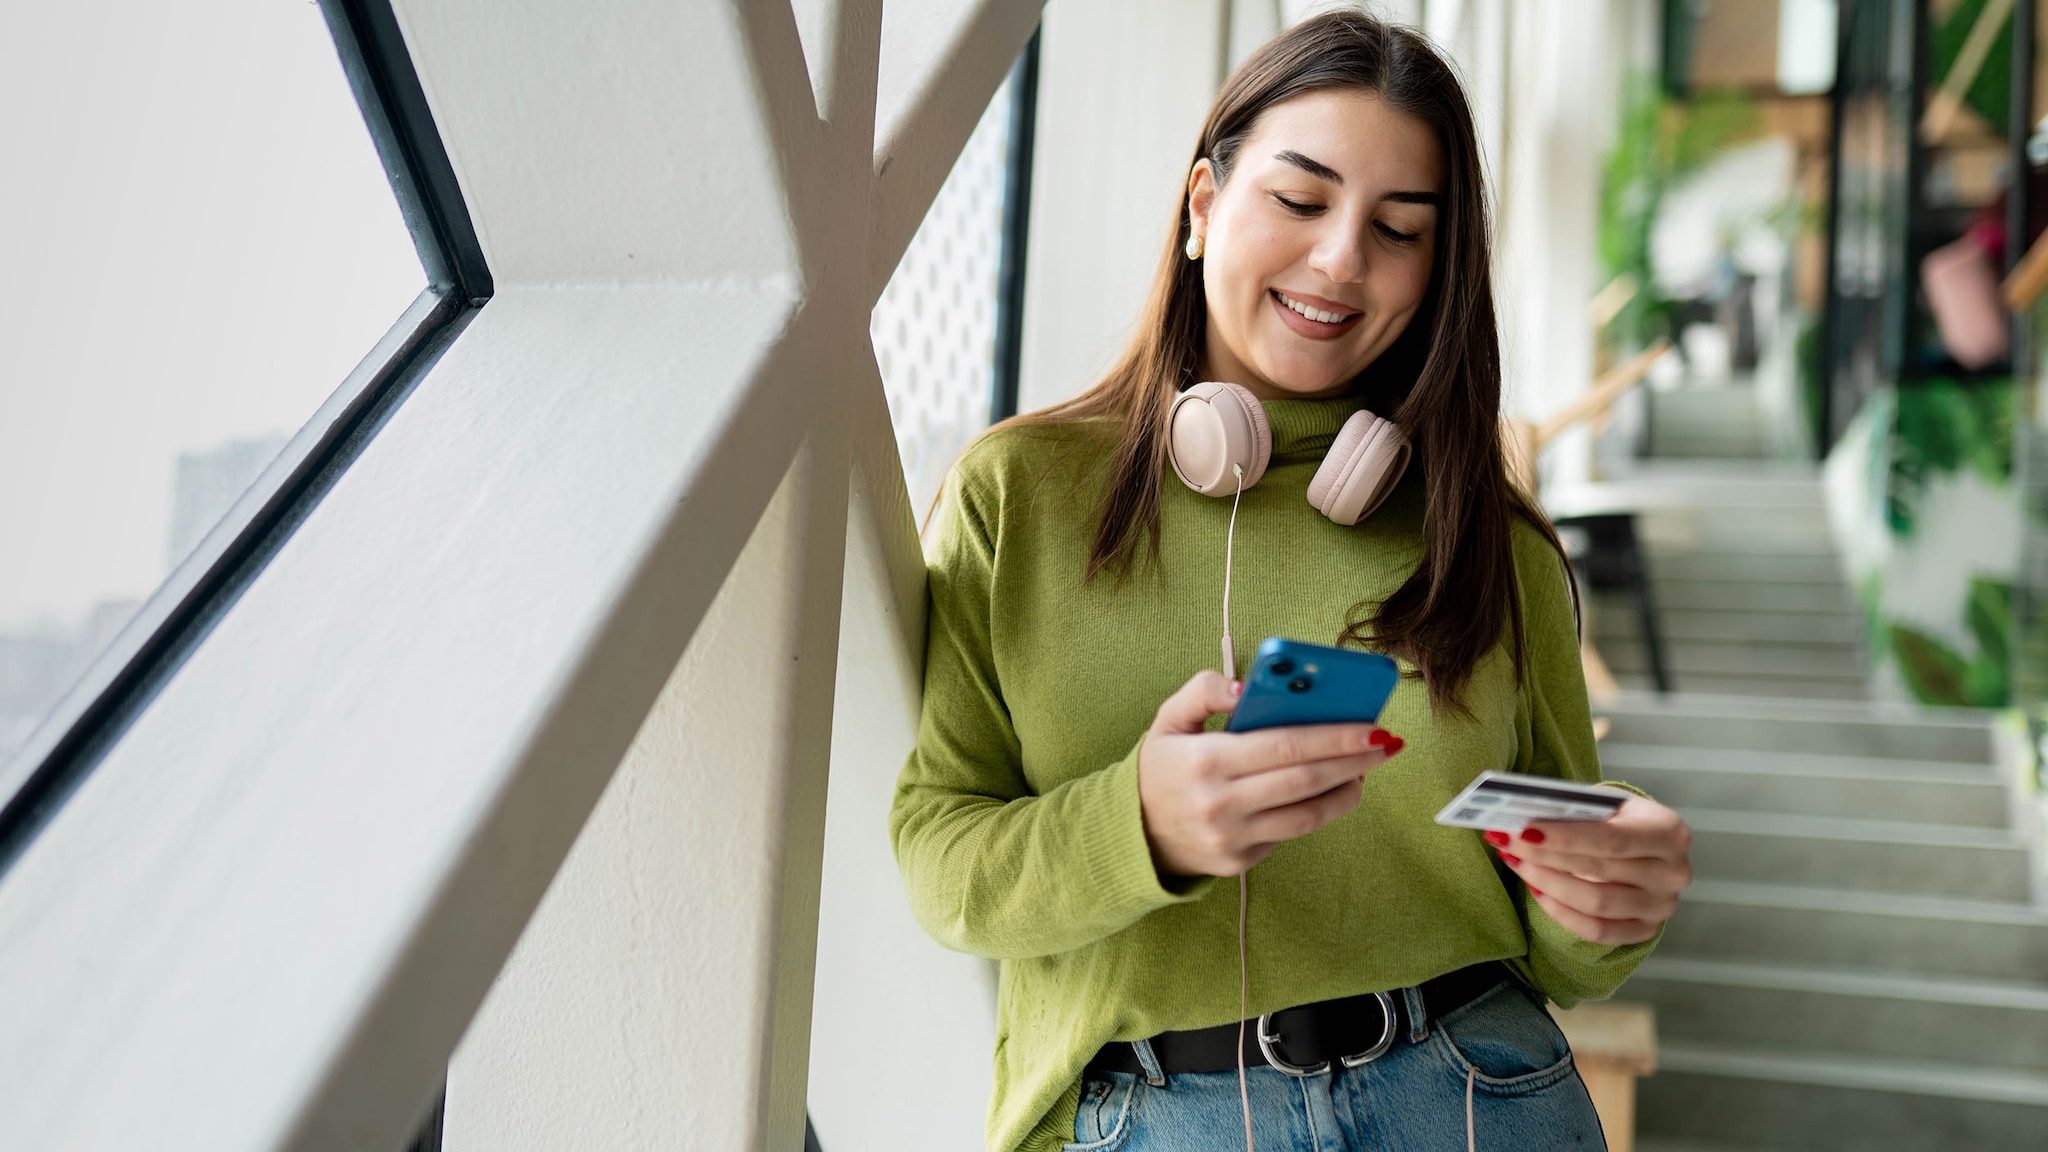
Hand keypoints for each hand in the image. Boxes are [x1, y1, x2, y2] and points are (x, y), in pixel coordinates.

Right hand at [1137, 670, 1402, 877]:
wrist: (1134, 834)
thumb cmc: (1160, 768)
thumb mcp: (1168, 720)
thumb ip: (1202, 691)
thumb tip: (1244, 687)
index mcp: (1206, 760)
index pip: (1285, 746)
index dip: (1334, 736)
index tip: (1371, 725)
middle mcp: (1221, 803)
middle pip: (1305, 781)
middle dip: (1353, 760)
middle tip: (1384, 744)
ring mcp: (1232, 838)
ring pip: (1307, 816)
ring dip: (1346, 791)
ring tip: (1365, 769)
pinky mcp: (1240, 861)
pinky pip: (1289, 834)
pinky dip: (1317, 811)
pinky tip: (1333, 791)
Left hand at [1488, 793, 1691, 945]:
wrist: (1642, 844)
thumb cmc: (1617, 818)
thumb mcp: (1607, 804)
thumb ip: (1576, 810)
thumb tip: (1526, 818)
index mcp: (1669, 831)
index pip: (1612, 839)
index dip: (1565, 838)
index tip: (1524, 831)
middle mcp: (1674, 872)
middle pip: (1599, 870)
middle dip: (1545, 856)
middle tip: (1507, 841)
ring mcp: (1662, 906)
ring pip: (1595, 903)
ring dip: (1546, 882)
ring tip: (1515, 861)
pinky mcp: (1645, 930)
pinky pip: (1597, 931)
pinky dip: (1560, 912)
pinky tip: (1535, 889)